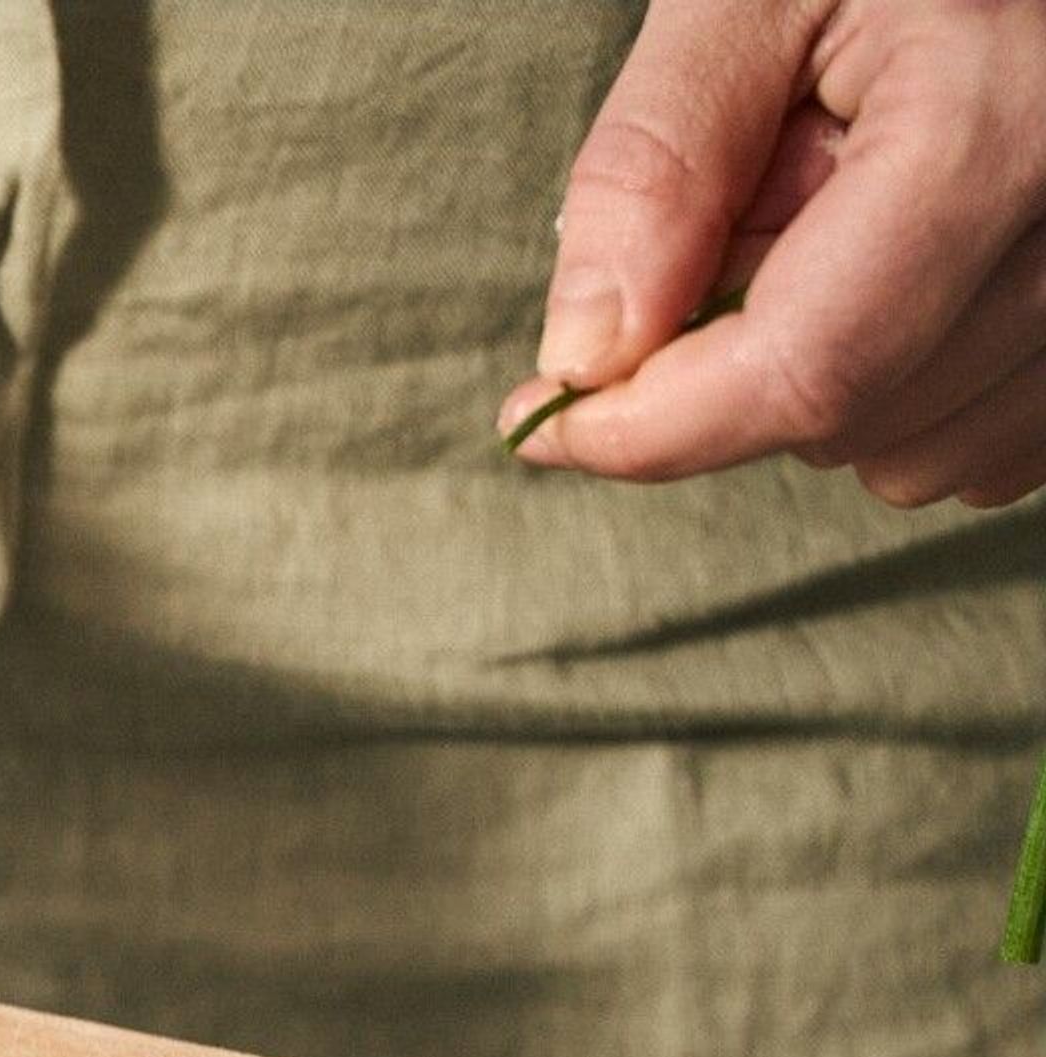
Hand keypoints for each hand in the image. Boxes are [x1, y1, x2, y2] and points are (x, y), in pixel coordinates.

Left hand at [499, 0, 1045, 506]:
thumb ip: (659, 164)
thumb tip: (587, 355)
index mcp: (1008, 115)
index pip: (810, 365)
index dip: (649, 424)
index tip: (546, 417)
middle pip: (853, 414)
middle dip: (738, 362)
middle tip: (742, 220)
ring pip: (915, 453)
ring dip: (826, 375)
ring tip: (839, 223)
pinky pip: (982, 447)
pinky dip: (904, 392)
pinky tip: (895, 275)